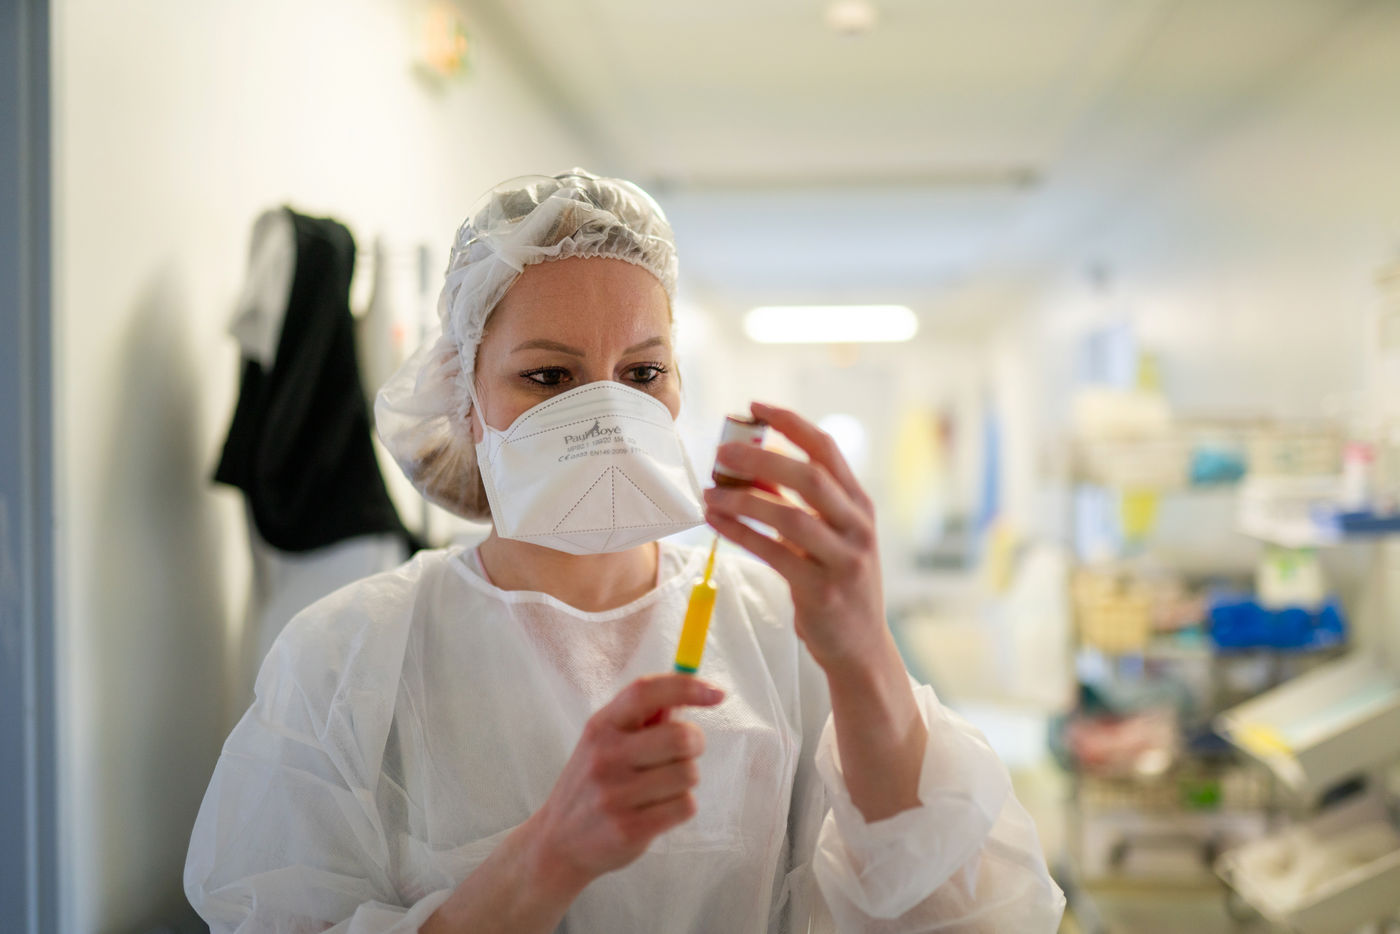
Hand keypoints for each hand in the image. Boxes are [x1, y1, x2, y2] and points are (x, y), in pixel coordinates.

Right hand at [526, 674, 723, 891]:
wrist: (558, 843)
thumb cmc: (594, 783)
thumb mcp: (605, 741)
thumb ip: (643, 718)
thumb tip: (689, 695)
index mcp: (601, 726)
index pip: (645, 692)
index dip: (686, 686)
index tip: (717, 693)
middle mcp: (605, 756)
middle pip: (681, 736)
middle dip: (695, 744)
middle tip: (684, 753)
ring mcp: (615, 795)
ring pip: (689, 774)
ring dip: (686, 780)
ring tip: (661, 787)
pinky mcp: (629, 829)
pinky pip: (685, 806)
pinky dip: (681, 806)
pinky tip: (658, 810)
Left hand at [703, 402, 885, 673]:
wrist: (861, 647)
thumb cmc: (837, 583)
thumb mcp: (829, 537)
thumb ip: (798, 503)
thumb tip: (750, 466)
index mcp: (860, 505)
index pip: (828, 450)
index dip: (791, 424)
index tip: (756, 407)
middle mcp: (858, 527)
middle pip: (810, 477)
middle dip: (762, 459)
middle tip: (722, 452)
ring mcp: (844, 559)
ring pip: (791, 517)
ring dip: (745, 501)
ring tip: (710, 493)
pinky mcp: (822, 590)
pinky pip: (774, 554)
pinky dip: (741, 534)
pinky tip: (716, 522)